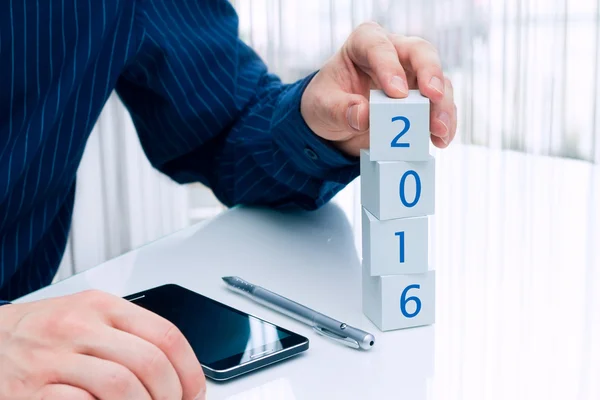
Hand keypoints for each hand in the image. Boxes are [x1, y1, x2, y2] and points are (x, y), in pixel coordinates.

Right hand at [0, 290, 205, 399]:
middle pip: (148, 363)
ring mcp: (51, 359)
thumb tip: (176, 368)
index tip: (194, 392)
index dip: (189, 370)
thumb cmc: (41, 333)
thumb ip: (127, 334)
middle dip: (170, 395)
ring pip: (121, 386)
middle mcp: (77, 327)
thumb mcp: (86, 317)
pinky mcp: (30, 392)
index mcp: (99, 306)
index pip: (165, 335)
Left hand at [301, 22, 456, 156]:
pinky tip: (441, 140)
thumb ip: (341, 110)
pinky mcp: (424, 99)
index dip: (389, 66)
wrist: (335, 122)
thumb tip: (365, 115)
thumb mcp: (323, 107)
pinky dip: (444, 123)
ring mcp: (413, 75)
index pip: (379, 46)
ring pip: (438, 81)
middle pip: (420, 53)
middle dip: (430, 74)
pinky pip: (440, 107)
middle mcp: (395, 52)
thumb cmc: (328, 103)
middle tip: (432, 96)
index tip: (396, 93)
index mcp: (364, 43)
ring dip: (442, 106)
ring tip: (439, 129)